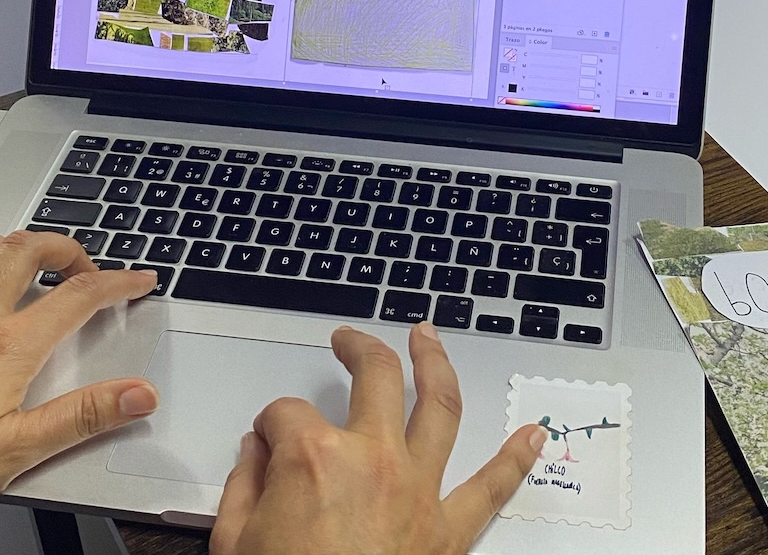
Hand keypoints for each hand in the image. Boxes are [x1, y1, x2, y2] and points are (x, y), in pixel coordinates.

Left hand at [0, 229, 159, 490]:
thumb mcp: (11, 453)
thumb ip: (80, 418)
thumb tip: (139, 394)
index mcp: (8, 345)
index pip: (79, 294)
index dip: (118, 281)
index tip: (140, 280)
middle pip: (31, 250)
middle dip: (67, 248)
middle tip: (88, 269)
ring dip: (23, 251)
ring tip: (40, 271)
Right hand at [211, 321, 545, 554]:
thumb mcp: (232, 545)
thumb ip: (241, 486)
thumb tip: (255, 451)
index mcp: (311, 456)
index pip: (285, 413)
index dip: (270, 424)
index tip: (266, 440)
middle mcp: (370, 457)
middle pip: (374, 374)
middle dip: (358, 346)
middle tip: (347, 340)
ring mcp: (416, 488)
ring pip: (439, 404)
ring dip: (436, 363)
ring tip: (428, 337)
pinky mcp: (448, 531)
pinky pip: (490, 488)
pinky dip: (516, 459)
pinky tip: (535, 434)